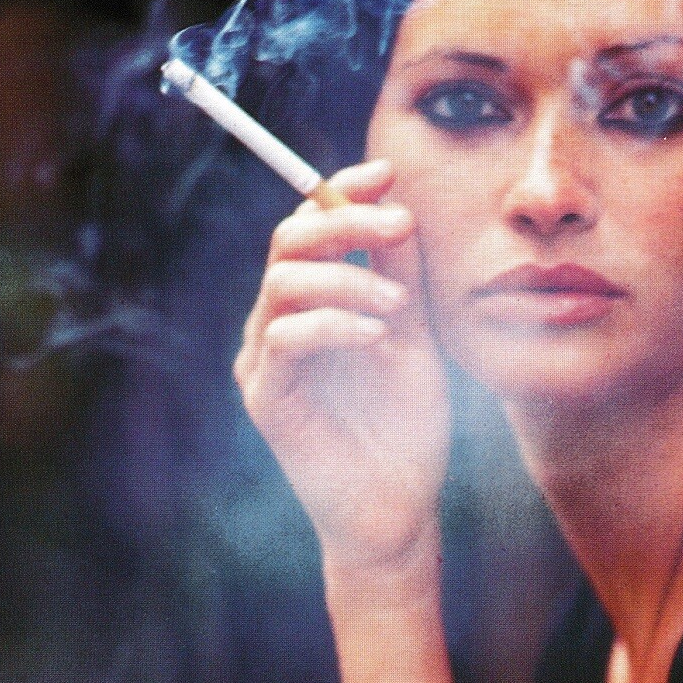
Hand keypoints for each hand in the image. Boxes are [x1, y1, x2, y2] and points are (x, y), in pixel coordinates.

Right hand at [236, 158, 451, 581]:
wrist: (401, 509)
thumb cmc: (406, 429)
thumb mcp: (416, 338)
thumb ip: (402, 276)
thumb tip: (397, 205)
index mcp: (314, 304)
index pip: (310, 228)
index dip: (341, 190)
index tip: (387, 173)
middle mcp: (279, 324)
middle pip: (288, 242)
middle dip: (344, 220)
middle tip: (399, 224)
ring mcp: (266, 361)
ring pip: (284, 282)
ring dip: (348, 278)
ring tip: (398, 306)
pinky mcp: (267, 399)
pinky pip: (285, 337)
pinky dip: (333, 324)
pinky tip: (377, 338)